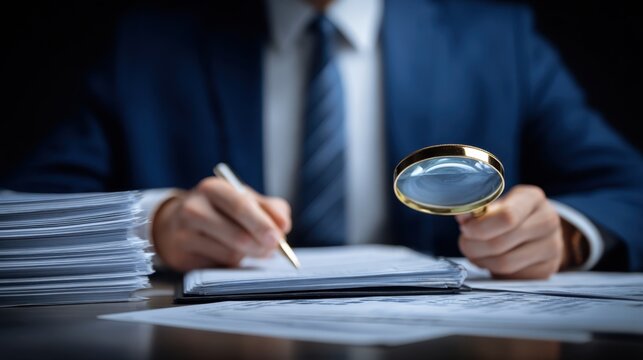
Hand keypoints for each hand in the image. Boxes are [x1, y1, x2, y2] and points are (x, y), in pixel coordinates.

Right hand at [151, 177, 290, 271]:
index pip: (241, 206)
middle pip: (238, 235)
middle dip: (261, 245)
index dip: (262, 224)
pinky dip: (232, 264)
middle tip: (273, 249)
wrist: (175, 222)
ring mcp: (184, 234)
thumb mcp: (242, 199)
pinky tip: (229, 254)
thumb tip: (284, 226)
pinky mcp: (181, 257)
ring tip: (252, 249)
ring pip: (231, 254)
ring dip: (248, 255)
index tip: (279, 237)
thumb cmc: (219, 210)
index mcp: (213, 189)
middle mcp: (194, 208)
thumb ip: (269, 208)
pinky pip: (219, 267)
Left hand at [456, 185, 563, 278]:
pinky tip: (492, 260)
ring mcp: (552, 247)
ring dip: (481, 260)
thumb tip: (462, 216)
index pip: (506, 216)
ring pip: (504, 263)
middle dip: (474, 245)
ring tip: (477, 252)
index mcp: (533, 198)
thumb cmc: (513, 214)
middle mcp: (548, 221)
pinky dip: (494, 271)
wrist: (540, 232)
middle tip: (465, 242)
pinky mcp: (546, 270)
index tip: (465, 229)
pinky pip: (510, 276)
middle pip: (500, 242)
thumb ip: (479, 210)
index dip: (479, 227)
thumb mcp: (498, 204)